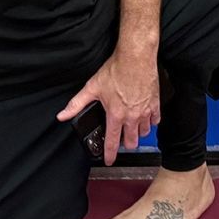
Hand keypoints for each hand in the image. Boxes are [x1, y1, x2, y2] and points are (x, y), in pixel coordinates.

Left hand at [57, 47, 160, 165]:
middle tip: (122, 140)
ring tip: (132, 127)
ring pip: (144, 133)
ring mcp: (145, 111)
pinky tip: (145, 117)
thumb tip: (63, 115)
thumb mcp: (92, 87)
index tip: (109, 161)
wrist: (136, 57)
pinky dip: (150, 122)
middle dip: (126, 144)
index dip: (110, 155)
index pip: (113, 142)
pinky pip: (156, 121)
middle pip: (131, 142)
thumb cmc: (116, 70)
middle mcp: (131, 117)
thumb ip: (77, 104)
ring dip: (138, 133)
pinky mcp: (155, 104)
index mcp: (116, 115)